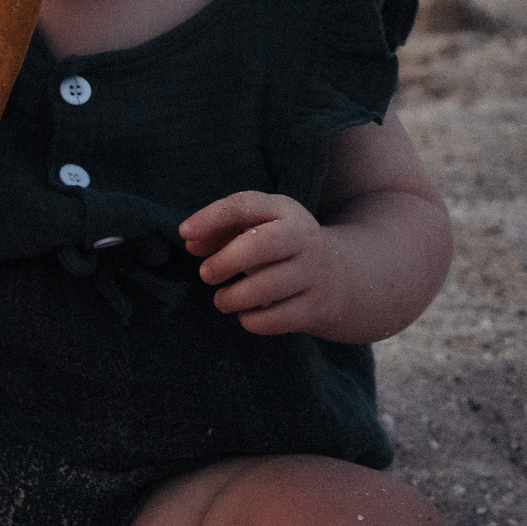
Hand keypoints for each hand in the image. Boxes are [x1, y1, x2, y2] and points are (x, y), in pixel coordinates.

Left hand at [179, 191, 344, 336]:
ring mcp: (314, 274)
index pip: (246, 205)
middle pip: (265, 243)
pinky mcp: (317, 307)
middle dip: (228, 259)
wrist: (342, 278)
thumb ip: (221, 231)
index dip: (211, 218)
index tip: (184, 234)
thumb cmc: (281, 249)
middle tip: (206, 274)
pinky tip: (246, 315)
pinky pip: (280, 318)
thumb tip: (191, 242)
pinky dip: (254, 321)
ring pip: (271, 286)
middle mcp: (304, 238)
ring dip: (235, 297)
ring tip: (222, 300)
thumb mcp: (258, 228)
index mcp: (284, 211)